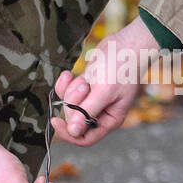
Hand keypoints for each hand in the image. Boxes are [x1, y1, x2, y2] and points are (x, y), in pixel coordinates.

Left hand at [51, 15, 157, 147]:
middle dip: (74, 102)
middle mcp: (100, 112)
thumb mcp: (105, 91)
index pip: (85, 138)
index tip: (56, 121)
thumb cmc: (122, 67)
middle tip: (84, 86)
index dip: (69, 133)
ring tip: (86, 79)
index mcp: (109, 119)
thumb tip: (73, 132)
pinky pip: (66, 91)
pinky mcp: (85, 86)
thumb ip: (88, 112)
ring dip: (72, 90)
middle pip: (74, 119)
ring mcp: (91, 99)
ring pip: (69, 104)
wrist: (126, 44)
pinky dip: (65, 82)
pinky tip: (69, 74)